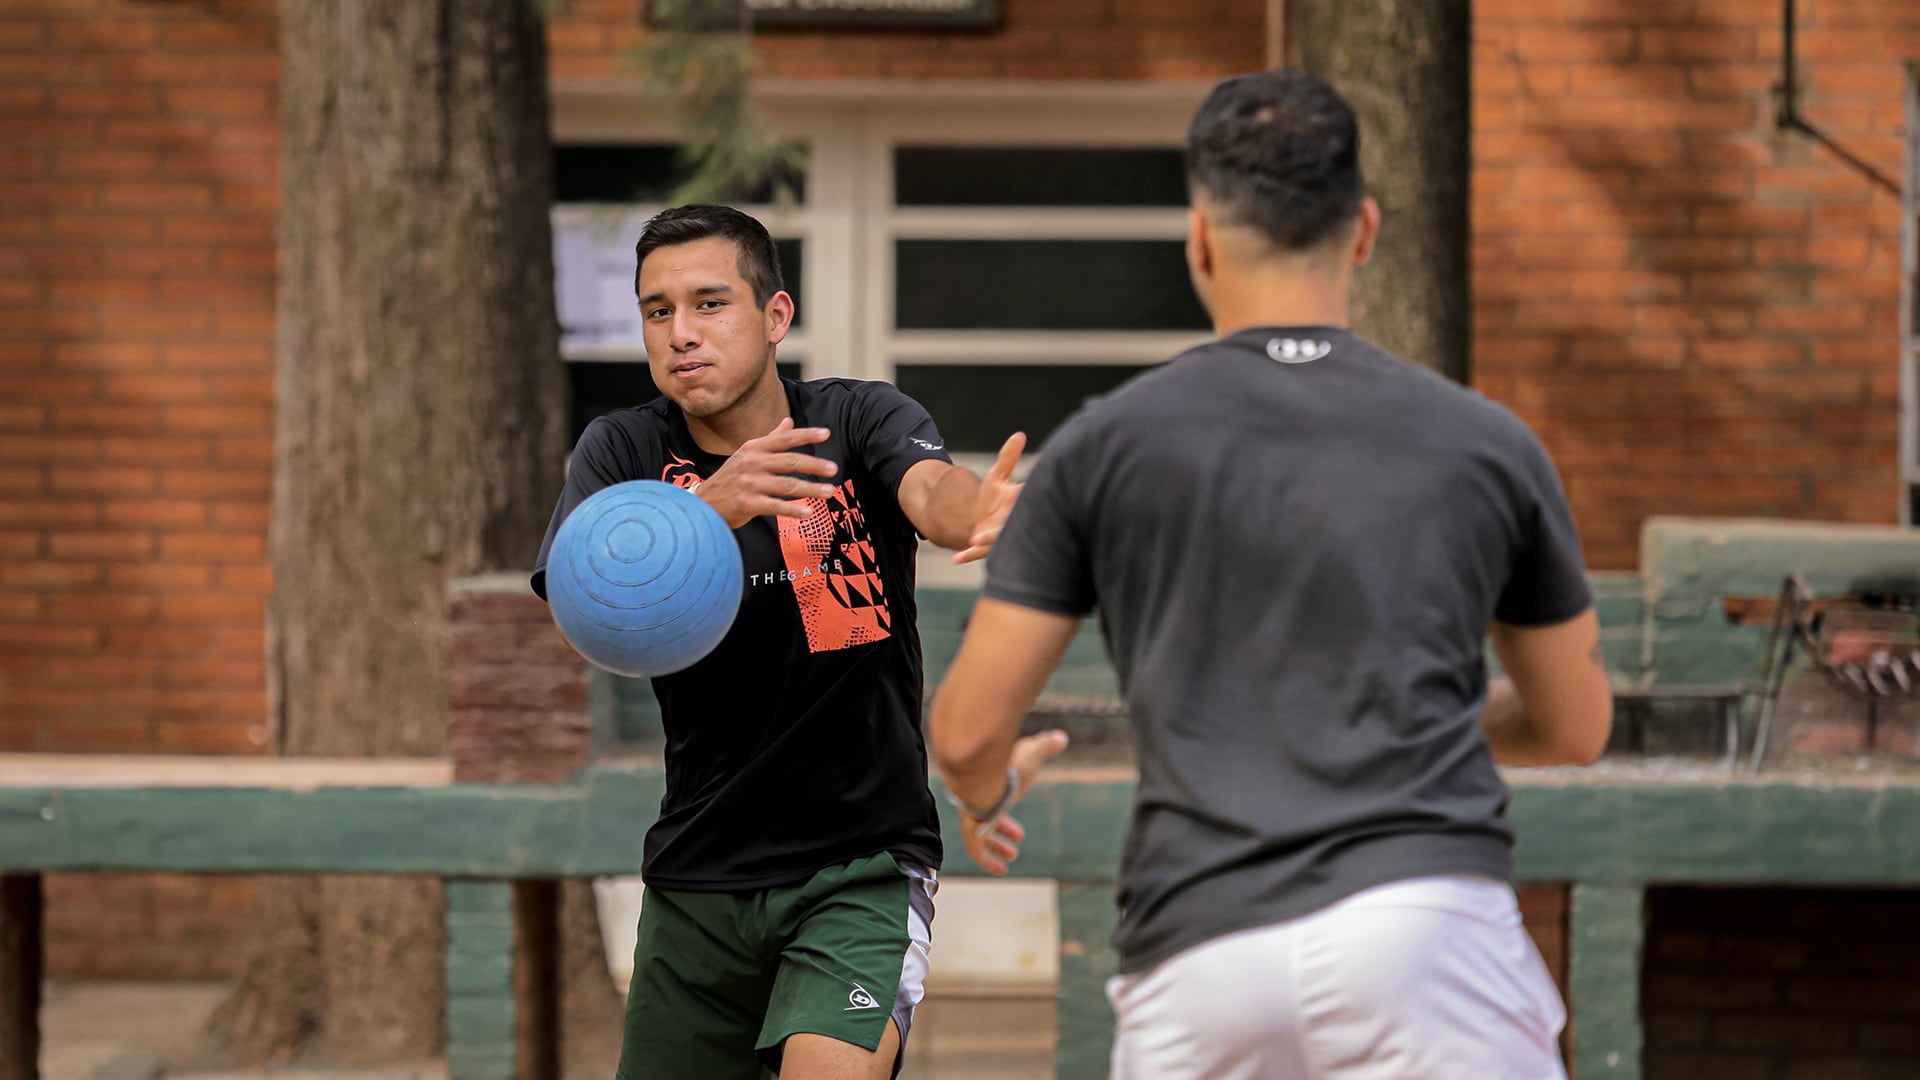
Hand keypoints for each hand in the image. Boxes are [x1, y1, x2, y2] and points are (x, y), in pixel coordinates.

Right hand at [695, 418, 838, 528]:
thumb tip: (789, 421)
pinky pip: (776, 506)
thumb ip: (771, 439)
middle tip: (833, 469)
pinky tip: (809, 512)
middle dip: (814, 465)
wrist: (705, 503)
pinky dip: (794, 510)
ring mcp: (749, 483)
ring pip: (787, 485)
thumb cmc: (731, 478)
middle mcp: (752, 463)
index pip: (784, 438)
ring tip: (828, 491)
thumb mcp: (747, 453)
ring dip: (811, 488)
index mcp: (754, 448)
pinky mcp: (747, 503)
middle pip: (790, 461)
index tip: (826, 434)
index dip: (806, 435)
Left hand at [952, 431, 1025, 564]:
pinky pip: (977, 553)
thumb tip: (1018, 435)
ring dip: (987, 542)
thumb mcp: (999, 476)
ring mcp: (999, 538)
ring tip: (976, 538)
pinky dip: (968, 555)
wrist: (983, 518)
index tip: (1015, 492)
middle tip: (990, 526)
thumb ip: (1008, 458)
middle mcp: (1012, 524)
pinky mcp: (985, 548)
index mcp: (1019, 505)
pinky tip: (957, 558)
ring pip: (996, 542)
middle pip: (1011, 526)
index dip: (1019, 500)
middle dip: (1002, 527)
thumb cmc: (995, 497)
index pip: (1023, 504)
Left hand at [957, 729, 1068, 874]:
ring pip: (979, 837)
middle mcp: (978, 801)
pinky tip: (1000, 870)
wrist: (978, 769)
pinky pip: (976, 849)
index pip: (995, 804)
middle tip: (1013, 847)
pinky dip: (987, 860)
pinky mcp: (971, 828)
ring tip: (1012, 856)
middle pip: (985, 821)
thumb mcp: (1032, 752)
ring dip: (995, 848)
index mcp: (992, 785)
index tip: (1018, 833)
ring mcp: (972, 814)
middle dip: (1000, 834)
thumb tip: (1061, 738)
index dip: (1005, 820)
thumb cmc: (1008, 761)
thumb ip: (1046, 746)